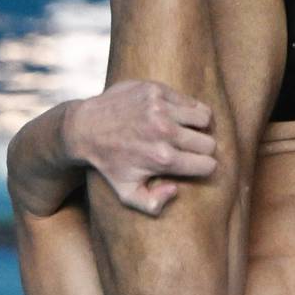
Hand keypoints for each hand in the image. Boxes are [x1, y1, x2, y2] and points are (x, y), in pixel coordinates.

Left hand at [67, 81, 216, 214]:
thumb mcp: (126, 194)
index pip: (208, 165)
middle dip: (203, 149)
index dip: (204, 167)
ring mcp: (160, 108)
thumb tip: (175, 190)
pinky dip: (188, 110)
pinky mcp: (156, 90)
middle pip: (209, 143)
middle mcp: (164, 132)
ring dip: (199, 127)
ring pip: (205, 118)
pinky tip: (176, 117)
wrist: (85, 128)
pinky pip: (190, 102)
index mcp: (162, 159)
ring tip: (187, 131)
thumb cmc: (109, 163)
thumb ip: (153, 204)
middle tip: (190, 150)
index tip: (196, 165)